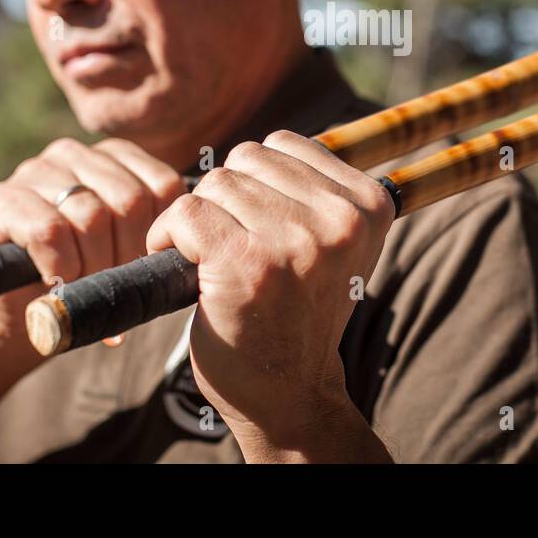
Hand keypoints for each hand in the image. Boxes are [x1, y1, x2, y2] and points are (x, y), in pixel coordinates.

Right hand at [0, 137, 184, 371]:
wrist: (19, 315)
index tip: (146, 268)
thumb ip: (157, 232)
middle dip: (129, 255)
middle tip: (116, 286)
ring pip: (91, 216)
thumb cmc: (85, 280)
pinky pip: (49, 231)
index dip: (161, 234)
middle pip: (129, 200)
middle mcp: (74, 153)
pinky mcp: (2, 199)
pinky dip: (61, 266)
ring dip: (94, 266)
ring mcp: (35, 171)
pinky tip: (56, 281)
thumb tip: (198, 238)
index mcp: (114, 157)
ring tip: (86, 287)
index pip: (163, 184)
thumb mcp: (128, 250)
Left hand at [144, 130, 395, 452]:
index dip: (257, 182)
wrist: (290, 394)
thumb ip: (314, 192)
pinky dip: (167, 236)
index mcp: (369, 205)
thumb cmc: (300, 312)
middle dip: (227, 197)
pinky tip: (182, 266)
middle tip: (234, 246)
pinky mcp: (244, 263)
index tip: (262, 227)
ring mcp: (293, 241)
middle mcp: (339, 219)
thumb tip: (268, 145)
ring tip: (212, 260)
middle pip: (247, 158)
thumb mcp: (332, 244)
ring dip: (199, 219)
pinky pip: (186, 211)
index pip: (285, 144)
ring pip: (215, 183)